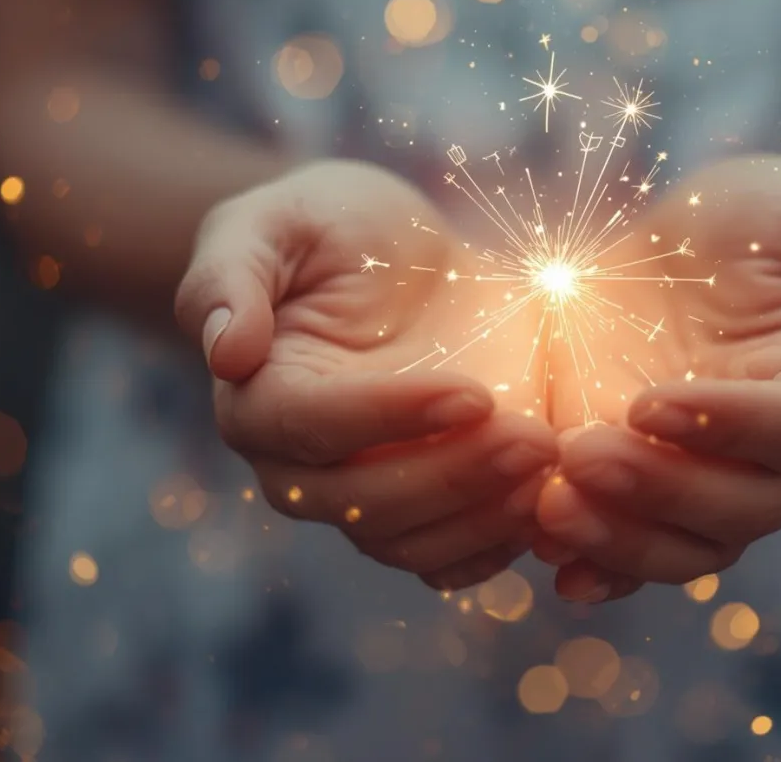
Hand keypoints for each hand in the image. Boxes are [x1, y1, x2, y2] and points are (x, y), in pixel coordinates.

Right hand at [175, 161, 556, 590]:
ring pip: (412, 543)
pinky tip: (551, 505)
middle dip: (455, 476)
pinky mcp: (421, 508)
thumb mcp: (276, 222)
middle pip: (366, 504)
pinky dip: (499, 545)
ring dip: (486, 518)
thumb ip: (232, 275)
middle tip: (537, 440)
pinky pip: (450, 558)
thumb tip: (226, 352)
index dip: (392, 418)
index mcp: (260, 399)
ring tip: (554, 467)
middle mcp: (301, 467)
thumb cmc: (330, 228)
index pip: (314, 428)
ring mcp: (363, 496)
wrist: (391, 257)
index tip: (476, 394)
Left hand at [533, 158, 780, 600]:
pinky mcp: (656, 483)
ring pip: (689, 544)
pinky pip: (638, 546)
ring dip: (621, 540)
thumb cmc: (780, 217)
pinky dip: (600, 565)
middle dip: (661, 490)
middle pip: (743, 507)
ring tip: (549, 510)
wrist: (706, 238)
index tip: (648, 403)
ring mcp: (715, 477)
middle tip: (579, 455)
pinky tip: (550, 558)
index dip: (731, 426)